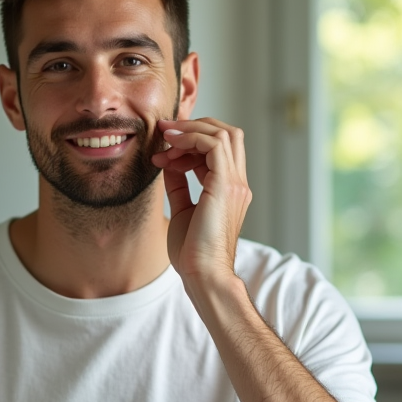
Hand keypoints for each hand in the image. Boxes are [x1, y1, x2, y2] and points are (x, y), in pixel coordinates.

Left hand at [150, 117, 251, 285]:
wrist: (203, 274)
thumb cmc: (193, 252)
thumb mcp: (182, 209)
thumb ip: (179, 185)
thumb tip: (168, 163)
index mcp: (230, 190)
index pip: (219, 148)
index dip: (191, 141)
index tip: (163, 149)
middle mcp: (237, 183)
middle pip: (227, 133)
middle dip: (194, 127)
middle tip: (164, 131)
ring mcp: (235, 184)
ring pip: (223, 133)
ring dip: (190, 130)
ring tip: (165, 139)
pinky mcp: (226, 185)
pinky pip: (214, 145)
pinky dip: (191, 138)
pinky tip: (171, 147)